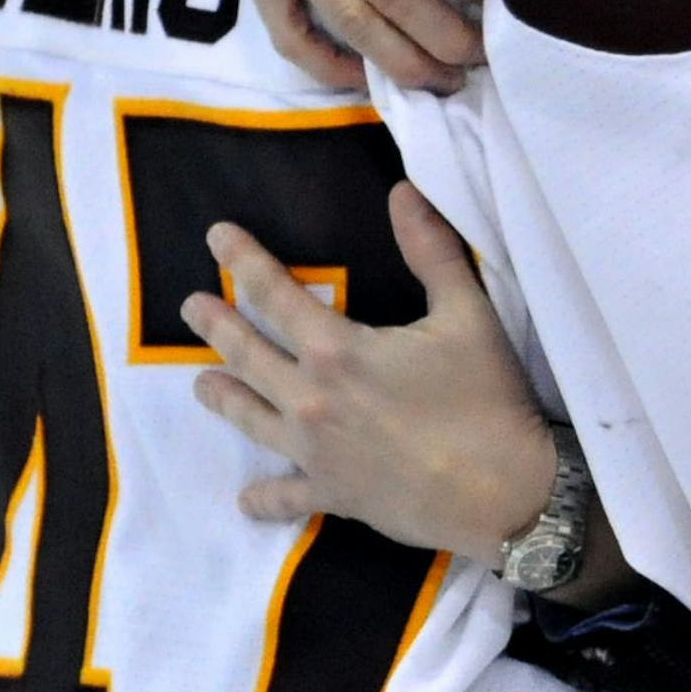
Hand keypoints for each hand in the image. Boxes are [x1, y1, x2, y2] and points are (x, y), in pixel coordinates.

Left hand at [181, 180, 557, 566]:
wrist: (501, 492)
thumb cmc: (486, 397)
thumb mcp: (467, 312)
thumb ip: (430, 250)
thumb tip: (403, 192)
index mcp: (338, 350)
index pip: (274, 294)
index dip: (243, 261)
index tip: (216, 236)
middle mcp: (311, 400)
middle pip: (249, 356)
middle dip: (216, 326)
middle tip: (189, 307)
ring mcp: (315, 453)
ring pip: (251, 419)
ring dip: (222, 397)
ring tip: (199, 385)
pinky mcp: (332, 495)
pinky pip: (285, 496)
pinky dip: (263, 497)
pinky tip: (247, 499)